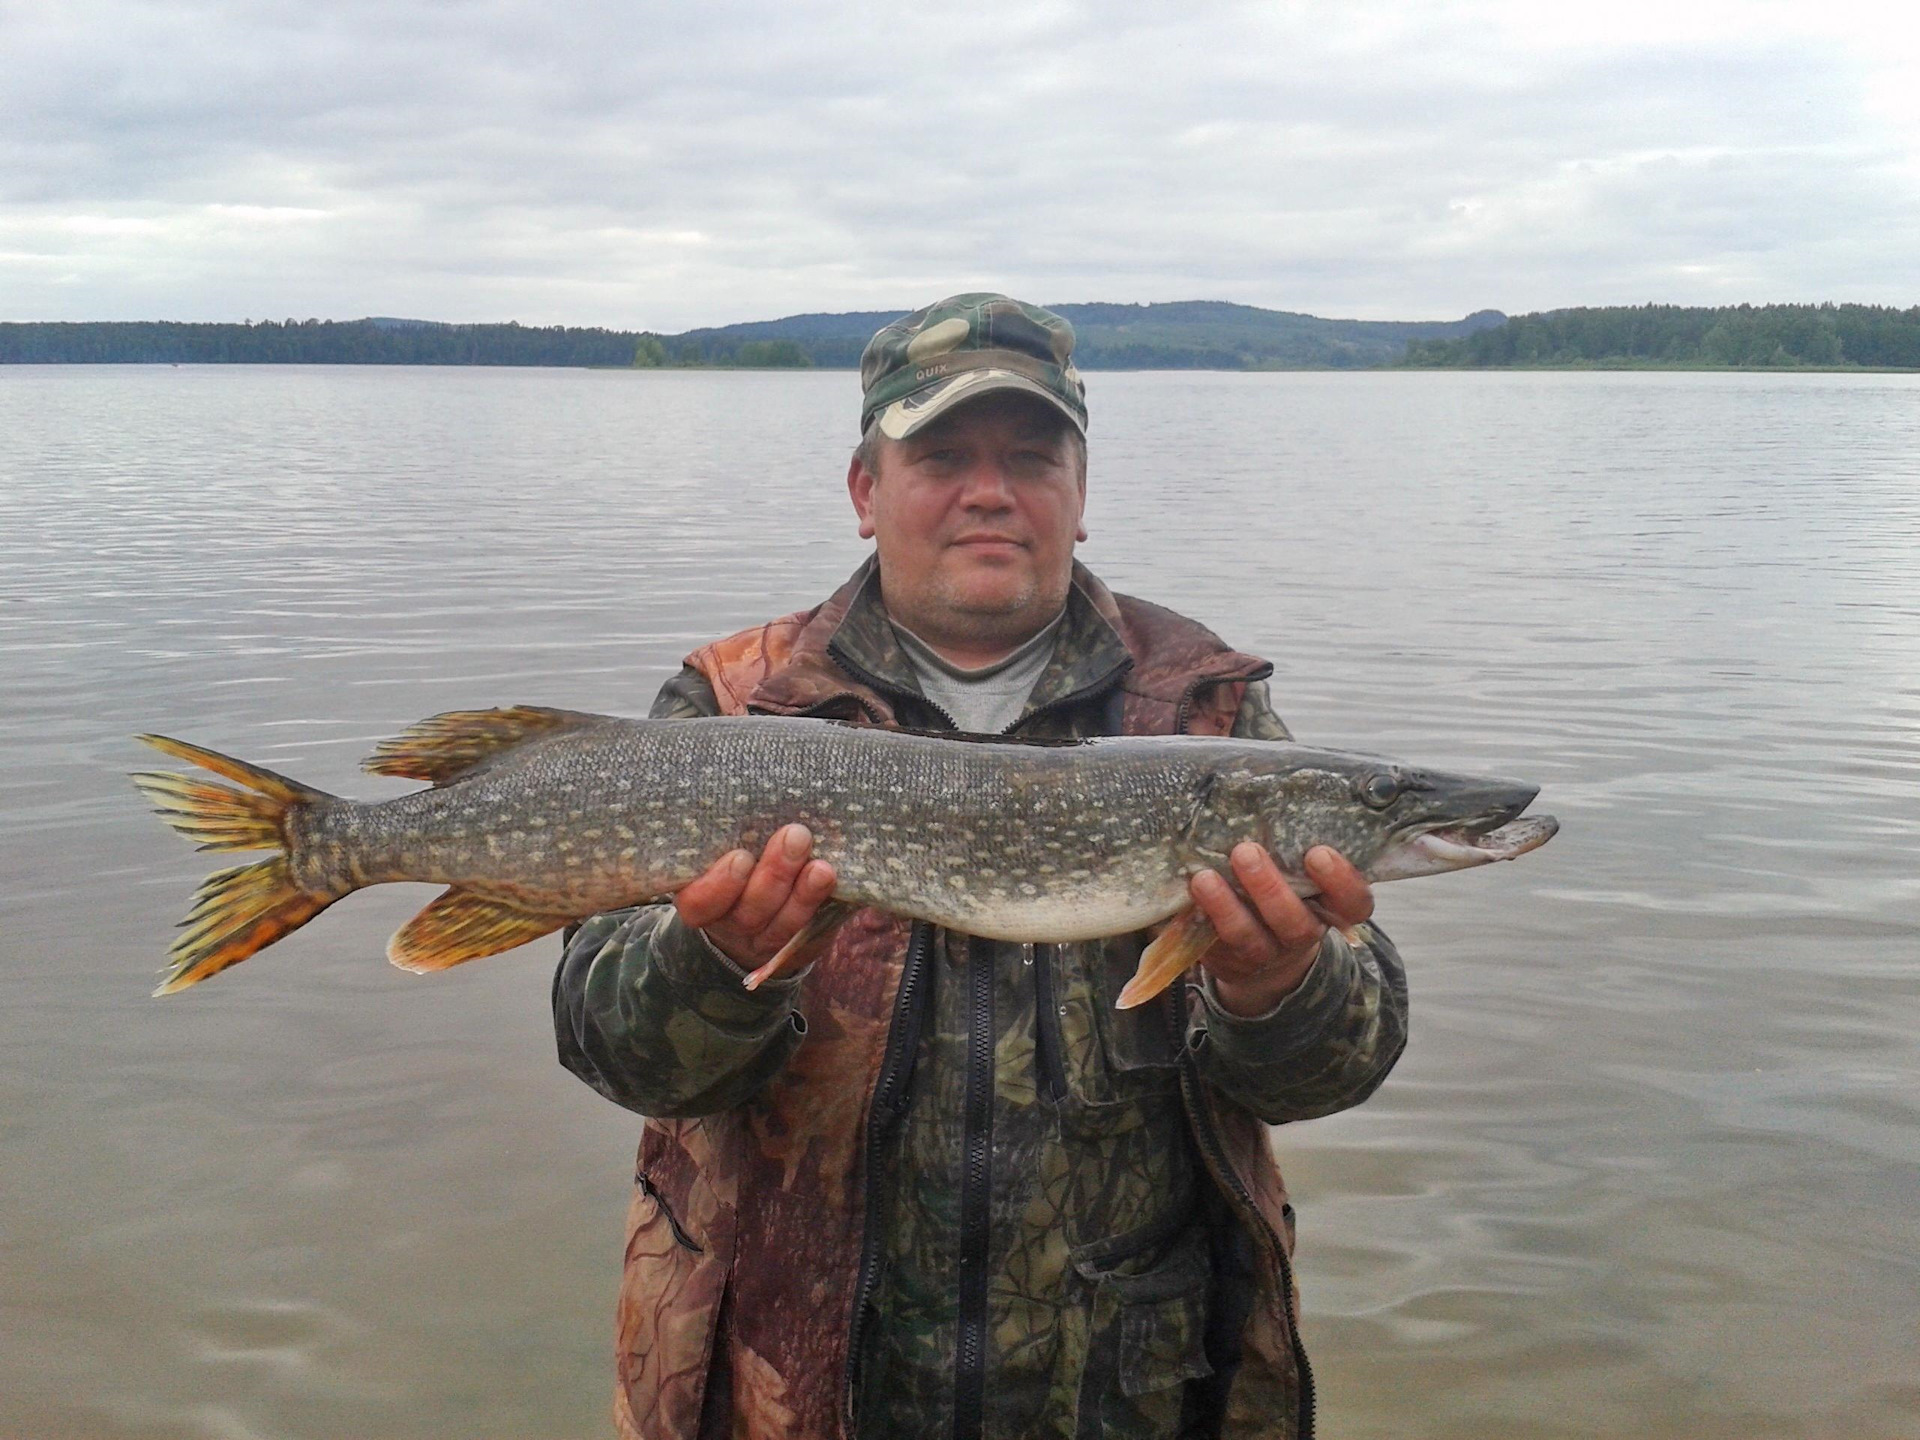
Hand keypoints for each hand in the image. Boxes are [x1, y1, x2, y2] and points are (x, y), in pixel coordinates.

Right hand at [673, 824, 837, 968]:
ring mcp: (759, 936)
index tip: (740, 857)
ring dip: (803, 893)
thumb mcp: (715, 842)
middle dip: (773, 875)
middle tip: (795, 836)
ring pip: (780, 924)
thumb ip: (723, 827)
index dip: (717, 886)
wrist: (750, 904)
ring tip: (821, 866)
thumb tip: (732, 772)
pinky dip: (818, 902)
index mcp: (698, 896)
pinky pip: (806, 929)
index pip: (697, 902)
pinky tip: (829, 878)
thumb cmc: (728, 855)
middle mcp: (726, 921)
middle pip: (745, 912)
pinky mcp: (792, 941)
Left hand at [1189, 844, 1372, 1016]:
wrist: (1265, 954)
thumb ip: (1296, 847)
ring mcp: (1266, 954)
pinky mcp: (1230, 962)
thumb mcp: (1300, 872)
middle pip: (1295, 922)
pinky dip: (1201, 919)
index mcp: (1331, 910)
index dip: (1341, 882)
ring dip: (1225, 907)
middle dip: (1270, 888)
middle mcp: (1302, 934)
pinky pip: (1215, 945)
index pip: (1354, 903)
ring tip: (1203, 877)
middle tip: (1246, 851)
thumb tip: (1271, 791)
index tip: (1318, 853)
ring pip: (1248, 937)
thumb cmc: (1287, 891)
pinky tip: (1188, 895)